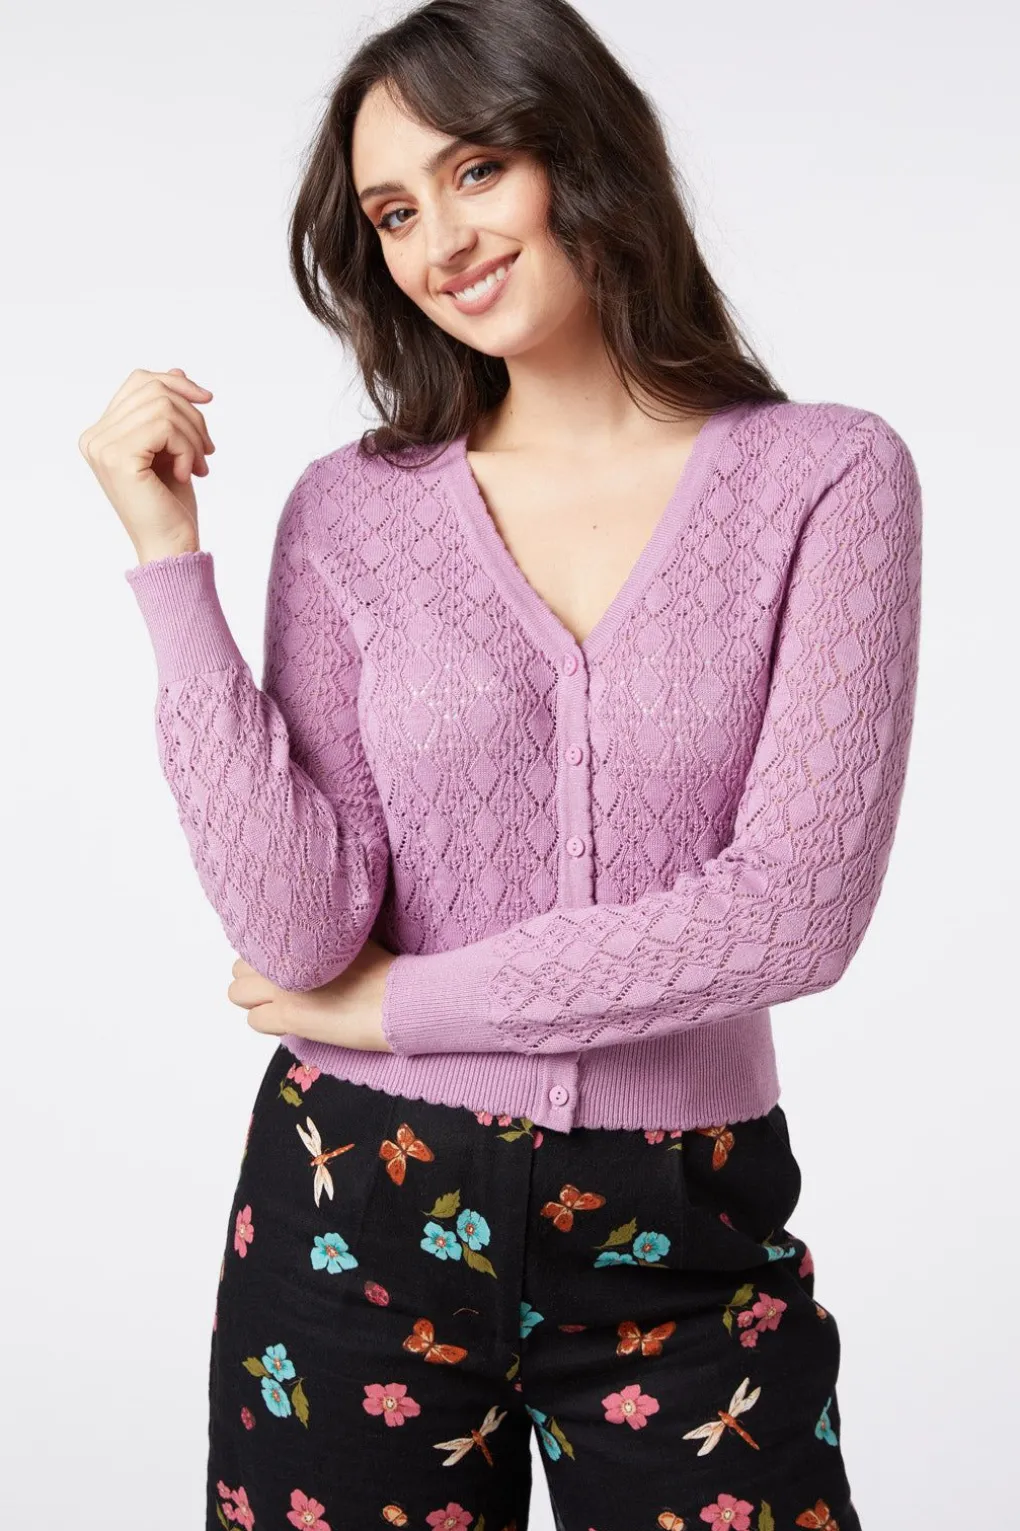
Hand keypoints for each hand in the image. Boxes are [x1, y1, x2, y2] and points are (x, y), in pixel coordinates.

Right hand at [78, 366, 214, 562]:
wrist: (171, 546)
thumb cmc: (171, 504)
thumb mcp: (173, 448)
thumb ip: (167, 411)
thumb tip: (176, 370)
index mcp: (101, 433)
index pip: (139, 382)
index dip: (176, 384)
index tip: (206, 402)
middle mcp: (94, 437)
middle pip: (154, 389)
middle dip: (192, 415)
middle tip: (207, 450)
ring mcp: (102, 446)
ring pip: (163, 406)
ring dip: (193, 436)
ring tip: (199, 465)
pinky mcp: (119, 457)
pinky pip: (165, 426)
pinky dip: (187, 448)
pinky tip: (187, 473)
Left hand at [227, 939, 395, 1051]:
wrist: (395, 997)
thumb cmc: (383, 968)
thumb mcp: (348, 938)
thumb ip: (320, 938)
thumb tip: (309, 945)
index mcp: (297, 933)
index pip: (255, 941)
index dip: (268, 957)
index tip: (285, 966)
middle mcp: (282, 957)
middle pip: (239, 966)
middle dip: (255, 977)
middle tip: (280, 986)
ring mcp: (281, 987)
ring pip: (237, 993)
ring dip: (256, 1000)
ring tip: (283, 1004)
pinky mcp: (287, 1016)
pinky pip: (254, 1021)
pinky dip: (269, 1023)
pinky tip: (291, 1022)